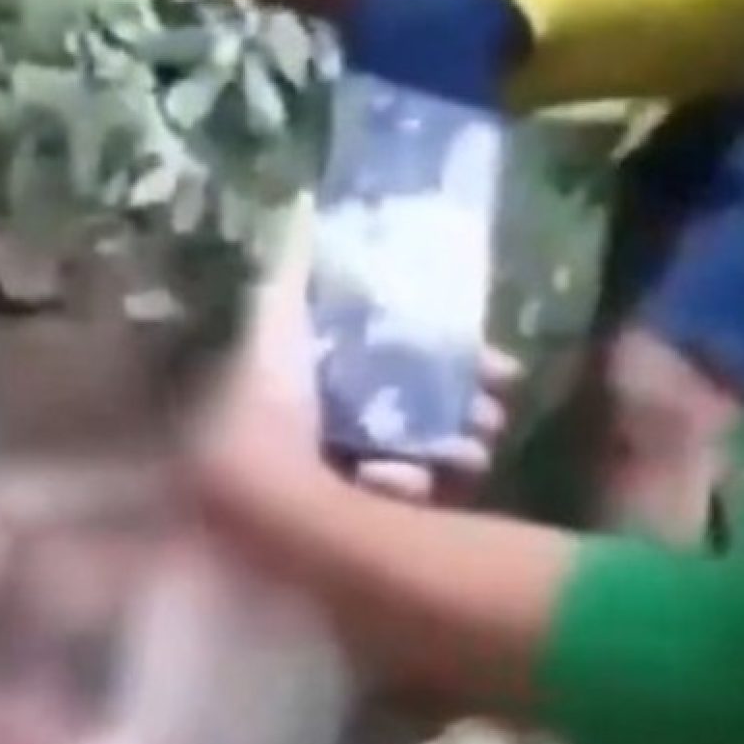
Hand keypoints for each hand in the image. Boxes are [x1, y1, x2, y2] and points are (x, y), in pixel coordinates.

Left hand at [205, 200, 522, 511]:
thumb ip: (293, 271)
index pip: (405, 369)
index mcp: (329, 391)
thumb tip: (304, 202)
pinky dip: (420, 489)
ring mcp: (361, 494)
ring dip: (460, 447)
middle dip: (470, 406)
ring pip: (435, 462)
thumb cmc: (265, 410)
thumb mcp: (276, 330)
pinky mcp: (371, 541)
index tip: (496, 360)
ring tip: (472, 441)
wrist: (248, 504)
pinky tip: (404, 477)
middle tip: (495, 399)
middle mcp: (348, 441)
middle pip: (431, 417)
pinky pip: (421, 513)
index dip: (456, 360)